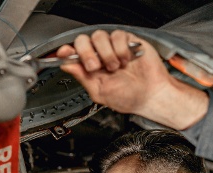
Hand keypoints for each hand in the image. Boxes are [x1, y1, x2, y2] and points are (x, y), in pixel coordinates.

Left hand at [56, 29, 208, 129]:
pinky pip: (117, 35)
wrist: (150, 96)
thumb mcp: (99, 92)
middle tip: (95, 67)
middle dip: (86, 53)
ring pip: (99, 36)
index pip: (73, 53)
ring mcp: (113, 47)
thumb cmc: (128, 97)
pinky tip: (125, 60)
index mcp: (90, 68)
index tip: (63, 53)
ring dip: (106, 54)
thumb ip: (82, 77)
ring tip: (115, 67)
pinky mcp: (127, 41)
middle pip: (83, 40)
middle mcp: (100, 55)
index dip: (66, 51)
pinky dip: (120, 49)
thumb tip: (66, 66)